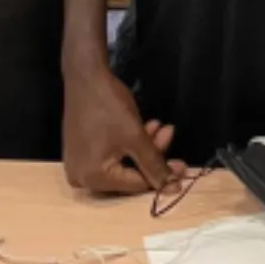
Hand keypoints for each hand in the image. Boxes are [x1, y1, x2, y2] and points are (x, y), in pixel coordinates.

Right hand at [62, 64, 179, 195]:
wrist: (85, 76)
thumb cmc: (108, 107)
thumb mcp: (135, 137)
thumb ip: (154, 165)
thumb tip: (173, 187)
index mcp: (92, 178)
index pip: (135, 184)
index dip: (162, 176)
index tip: (184, 167)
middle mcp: (82, 178)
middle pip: (129, 174)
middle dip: (153, 155)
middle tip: (171, 138)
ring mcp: (80, 164)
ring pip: (123, 162)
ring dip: (145, 146)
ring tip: (162, 127)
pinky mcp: (82, 150)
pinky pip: (111, 154)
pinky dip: (129, 143)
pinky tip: (147, 126)